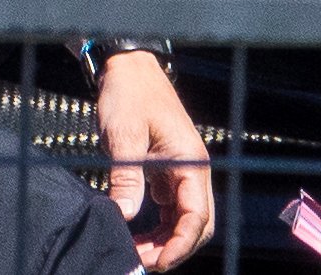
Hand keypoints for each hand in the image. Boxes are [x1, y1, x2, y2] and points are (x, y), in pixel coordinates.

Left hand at [95, 51, 214, 268]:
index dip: (180, 244)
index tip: (158, 262)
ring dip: (165, 238)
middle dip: (173, 247)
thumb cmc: (129, 92)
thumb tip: (125, 216)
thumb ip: (127, 177)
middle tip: (142, 261)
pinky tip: (139, 232)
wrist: (127, 65)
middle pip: (196, 223)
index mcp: (191, 161)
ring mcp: (182, 169)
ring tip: (137, 251)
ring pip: (184, 218)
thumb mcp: (124, 134)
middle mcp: (193, 168)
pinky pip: (171, 206)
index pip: (196, 216)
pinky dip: (159, 223)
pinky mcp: (169, 168)